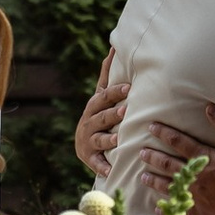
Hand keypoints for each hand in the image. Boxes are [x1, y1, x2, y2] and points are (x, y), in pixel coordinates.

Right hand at [75, 49, 126, 176]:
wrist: (84, 146)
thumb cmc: (99, 115)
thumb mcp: (101, 96)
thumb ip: (107, 74)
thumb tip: (114, 45)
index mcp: (94, 107)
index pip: (104, 97)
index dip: (115, 92)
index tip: (129, 87)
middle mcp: (89, 122)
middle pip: (101, 116)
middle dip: (112, 113)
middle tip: (126, 111)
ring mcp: (88, 140)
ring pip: (98, 138)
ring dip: (108, 138)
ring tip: (119, 139)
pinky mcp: (90, 158)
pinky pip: (96, 163)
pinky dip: (102, 166)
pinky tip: (109, 170)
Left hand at [137, 106, 214, 214]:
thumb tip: (209, 108)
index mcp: (206, 159)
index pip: (180, 142)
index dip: (165, 133)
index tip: (151, 127)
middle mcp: (197, 177)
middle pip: (169, 165)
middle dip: (153, 157)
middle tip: (141, 152)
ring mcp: (198, 196)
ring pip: (170, 187)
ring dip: (155, 181)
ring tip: (142, 176)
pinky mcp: (203, 213)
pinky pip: (181, 212)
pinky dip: (168, 210)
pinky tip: (158, 208)